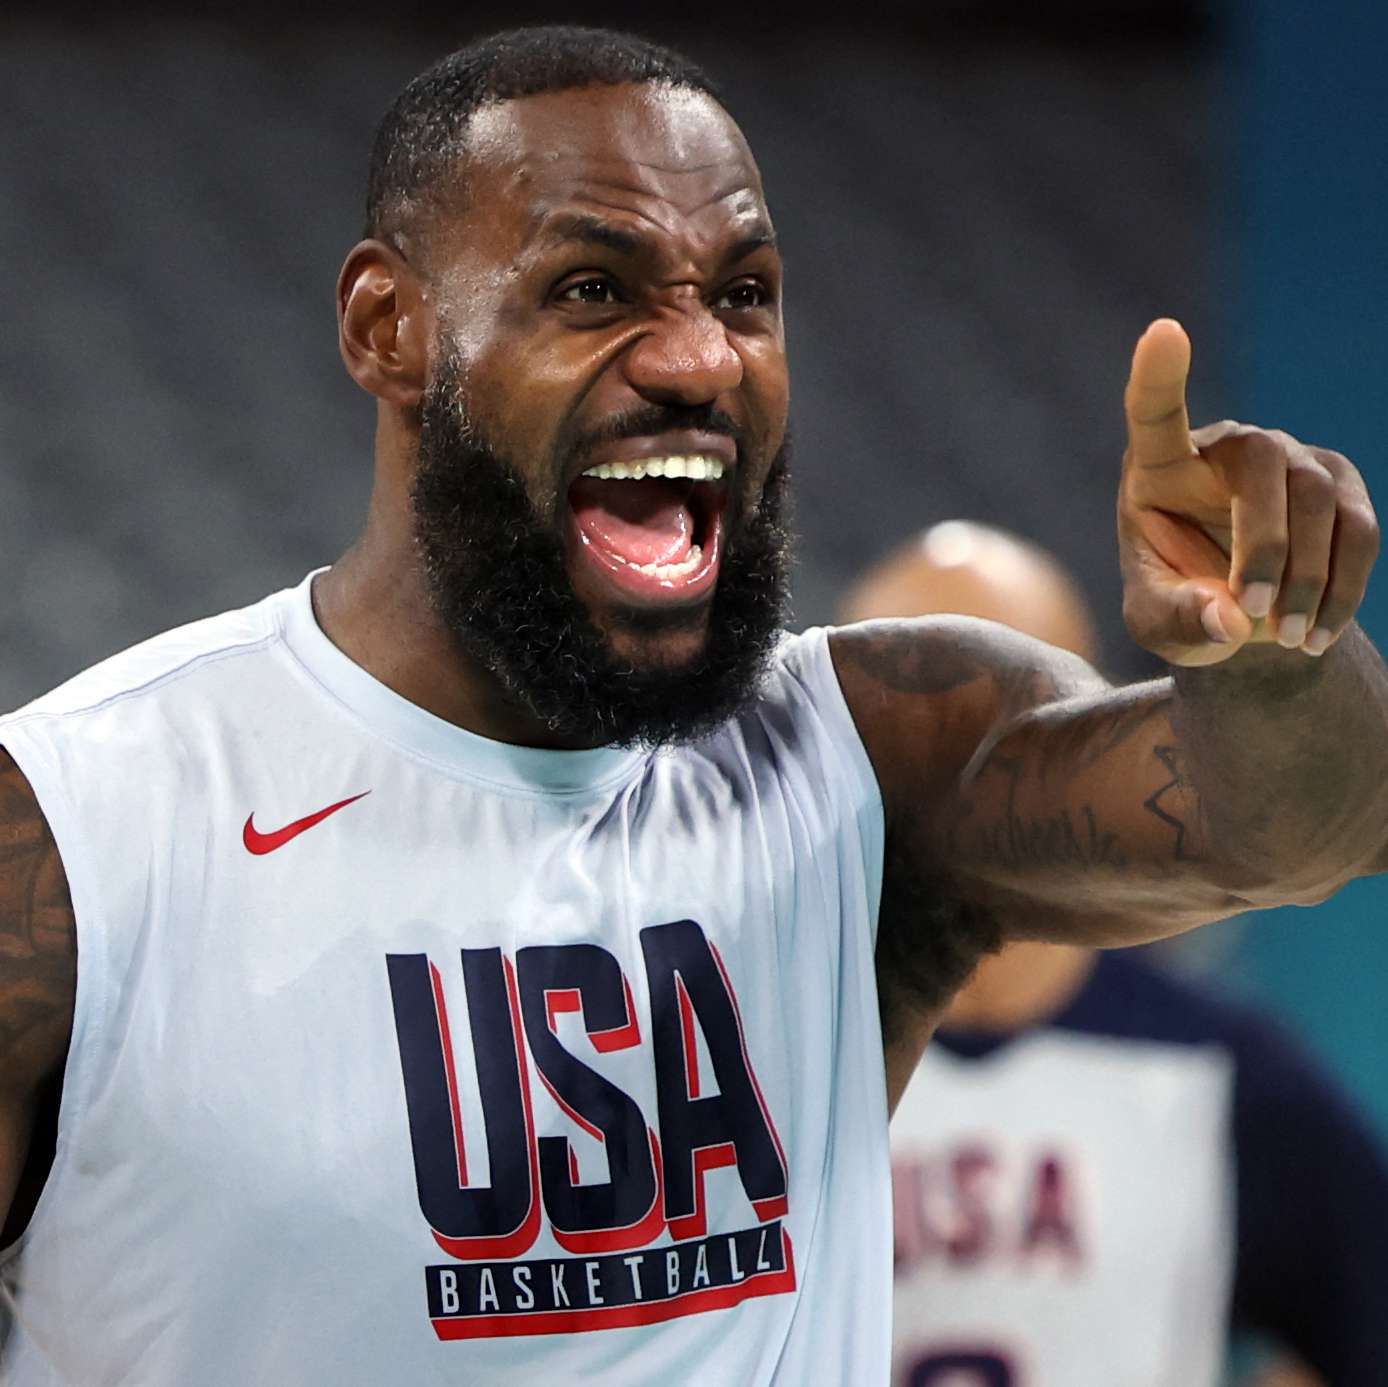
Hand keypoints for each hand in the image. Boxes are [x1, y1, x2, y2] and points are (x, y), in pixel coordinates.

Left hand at [1118, 319, 1379, 665]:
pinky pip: (1358, 530)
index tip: (1163, 331)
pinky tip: (1319, 633)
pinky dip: (1343, 586)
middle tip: (1254, 610)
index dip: (1159, 375)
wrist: (1238, 615)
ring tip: (1287, 639)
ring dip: (1308, 574)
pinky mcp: (1340, 485)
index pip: (1156, 412)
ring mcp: (1291, 460)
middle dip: (1266, 542)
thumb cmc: (1179, 604)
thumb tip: (1228, 618)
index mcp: (1161, 466)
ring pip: (1319, 498)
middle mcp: (1228, 448)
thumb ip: (1180, 618)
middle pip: (1265, 463)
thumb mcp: (1158, 623)